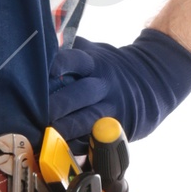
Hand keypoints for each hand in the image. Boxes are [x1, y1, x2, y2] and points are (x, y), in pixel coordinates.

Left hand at [50, 27, 190, 147]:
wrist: (154, 81)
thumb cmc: (110, 68)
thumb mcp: (95, 52)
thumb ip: (69, 52)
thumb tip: (38, 48)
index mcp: (94, 62)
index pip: (74, 60)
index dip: (58, 65)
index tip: (42, 73)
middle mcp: (103, 84)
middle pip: (78, 94)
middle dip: (56, 104)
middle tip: (36, 112)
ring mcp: (110, 107)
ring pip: (86, 119)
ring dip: (65, 127)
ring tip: (48, 132)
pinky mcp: (115, 127)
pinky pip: (94, 138)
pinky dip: (77, 143)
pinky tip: (62, 143)